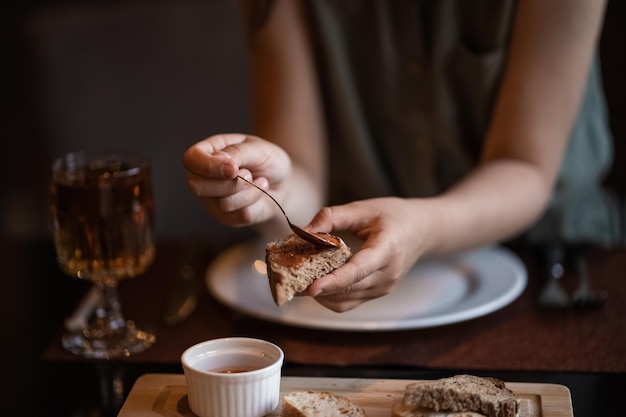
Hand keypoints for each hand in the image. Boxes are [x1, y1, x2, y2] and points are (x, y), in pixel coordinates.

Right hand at [183, 133, 291, 226]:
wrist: (282, 181)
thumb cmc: (266, 160)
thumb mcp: (257, 148)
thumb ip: (238, 153)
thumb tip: (221, 162)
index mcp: (205, 153)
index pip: (191, 160)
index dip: (209, 166)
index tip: (234, 168)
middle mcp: (203, 178)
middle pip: (198, 187)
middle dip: (230, 183)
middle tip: (249, 174)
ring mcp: (212, 200)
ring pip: (223, 203)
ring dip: (249, 191)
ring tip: (259, 180)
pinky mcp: (227, 217)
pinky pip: (240, 215)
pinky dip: (256, 201)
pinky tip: (261, 191)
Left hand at [303, 197, 429, 311]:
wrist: (422, 230)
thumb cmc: (395, 216)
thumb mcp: (364, 208)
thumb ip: (332, 216)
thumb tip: (303, 230)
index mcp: (387, 249)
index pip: (359, 270)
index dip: (334, 281)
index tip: (312, 287)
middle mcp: (387, 275)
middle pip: (348, 289)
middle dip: (317, 287)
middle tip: (288, 278)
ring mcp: (383, 288)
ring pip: (345, 300)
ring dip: (321, 294)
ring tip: (297, 280)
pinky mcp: (376, 293)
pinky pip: (349, 302)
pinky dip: (329, 296)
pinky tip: (316, 282)